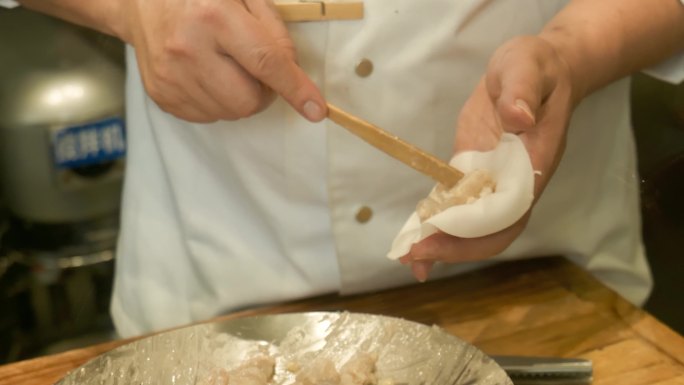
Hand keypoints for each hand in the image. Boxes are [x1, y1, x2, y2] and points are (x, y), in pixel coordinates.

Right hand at [115, 0, 325, 122]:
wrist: (139, 2)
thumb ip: (273, 31)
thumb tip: (293, 73)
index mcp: (214, 16)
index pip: (265, 62)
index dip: (295, 88)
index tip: (316, 110)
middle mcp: (189, 49)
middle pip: (249, 100)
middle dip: (264, 93)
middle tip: (256, 71)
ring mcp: (171, 76)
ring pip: (230, 113)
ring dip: (240, 96)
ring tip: (226, 67)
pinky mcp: (161, 95)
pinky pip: (209, 116)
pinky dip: (219, 101)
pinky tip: (208, 75)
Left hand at [399, 36, 575, 280]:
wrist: (536, 70)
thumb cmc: (535, 68)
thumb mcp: (527, 67)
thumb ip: (522, 91)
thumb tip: (518, 118)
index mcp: (532, 164)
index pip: (508, 209)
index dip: (477, 227)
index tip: (441, 232)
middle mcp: (515, 182)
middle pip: (491, 230)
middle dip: (454, 247)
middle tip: (414, 256)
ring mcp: (494, 181)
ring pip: (474, 226)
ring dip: (442, 244)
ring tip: (407, 258)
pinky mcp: (474, 172)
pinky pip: (458, 205)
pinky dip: (438, 223)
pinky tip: (414, 237)